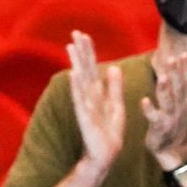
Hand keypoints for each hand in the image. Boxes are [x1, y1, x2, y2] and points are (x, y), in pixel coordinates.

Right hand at [66, 31, 124, 175]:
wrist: (106, 154)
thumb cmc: (109, 132)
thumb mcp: (116, 104)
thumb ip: (114, 87)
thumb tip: (112, 67)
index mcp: (96, 93)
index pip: (91, 68)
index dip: (88, 52)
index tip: (83, 35)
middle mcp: (88, 97)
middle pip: (84, 69)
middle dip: (80, 51)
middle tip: (75, 33)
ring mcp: (85, 106)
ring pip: (80, 80)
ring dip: (76, 63)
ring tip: (71, 47)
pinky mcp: (85, 118)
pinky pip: (80, 100)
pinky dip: (77, 87)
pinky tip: (74, 75)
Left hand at [142, 50, 186, 168]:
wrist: (175, 149)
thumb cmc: (176, 123)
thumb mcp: (183, 105)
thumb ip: (183, 88)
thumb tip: (185, 68)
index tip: (184, 53)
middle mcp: (181, 108)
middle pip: (180, 88)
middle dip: (177, 73)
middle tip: (172, 58)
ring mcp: (171, 118)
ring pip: (169, 101)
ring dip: (165, 89)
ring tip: (162, 76)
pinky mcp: (160, 127)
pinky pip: (154, 117)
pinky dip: (150, 109)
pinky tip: (144, 100)